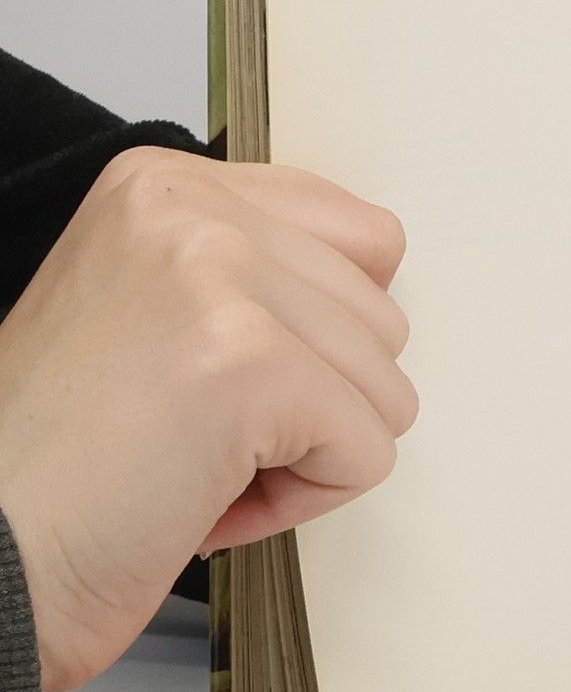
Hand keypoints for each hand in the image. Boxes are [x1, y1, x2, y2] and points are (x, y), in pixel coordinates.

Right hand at [0, 148, 415, 691]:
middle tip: (197, 438)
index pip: (364, 238)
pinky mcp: (251, 365)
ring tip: (194, 467)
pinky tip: (204, 504)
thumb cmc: (63, 469)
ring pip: (387, 387)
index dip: (322, 337)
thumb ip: (256, 275)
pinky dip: (304, 500)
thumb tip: (380, 290)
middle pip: (384, 318)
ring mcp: (220, 279)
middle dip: (317, 403)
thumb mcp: (153, 312)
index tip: (223, 377)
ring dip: (308, 454)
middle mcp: (191, 212)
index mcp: (168, 187)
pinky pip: (369, 449)